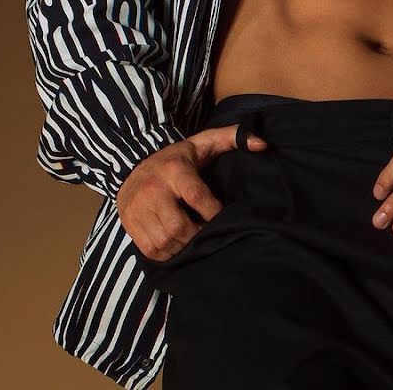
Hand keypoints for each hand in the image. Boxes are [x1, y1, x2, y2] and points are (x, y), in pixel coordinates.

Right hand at [117, 123, 267, 260]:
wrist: (133, 163)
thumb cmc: (177, 157)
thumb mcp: (203, 141)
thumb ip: (233, 137)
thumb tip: (262, 144)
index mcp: (175, 169)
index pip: (197, 196)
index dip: (214, 213)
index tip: (225, 219)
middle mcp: (154, 189)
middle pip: (178, 225)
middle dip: (198, 235)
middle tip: (210, 235)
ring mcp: (138, 207)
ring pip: (164, 240)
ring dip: (183, 247)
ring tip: (195, 242)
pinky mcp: (130, 222)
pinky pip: (149, 249)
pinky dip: (166, 253)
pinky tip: (177, 246)